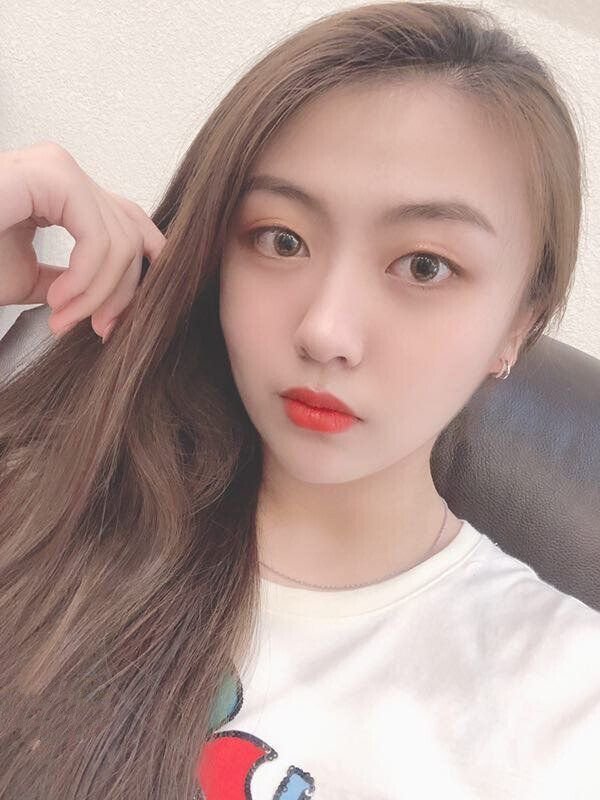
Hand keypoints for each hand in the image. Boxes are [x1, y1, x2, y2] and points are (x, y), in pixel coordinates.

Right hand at [0, 140, 165, 339]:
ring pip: (121, 238)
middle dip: (123, 292)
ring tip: (65, 318)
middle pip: (130, 233)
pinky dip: (88, 279)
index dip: (144, 268)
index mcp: (60, 192)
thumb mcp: (31, 279)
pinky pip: (98, 237)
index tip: (125, 318)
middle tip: (99, 330)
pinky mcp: (48, 176)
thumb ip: (73, 280)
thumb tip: (114, 297)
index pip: (128, 221)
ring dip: (99, 293)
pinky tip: (60, 300)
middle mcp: (61, 172)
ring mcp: (55, 168)